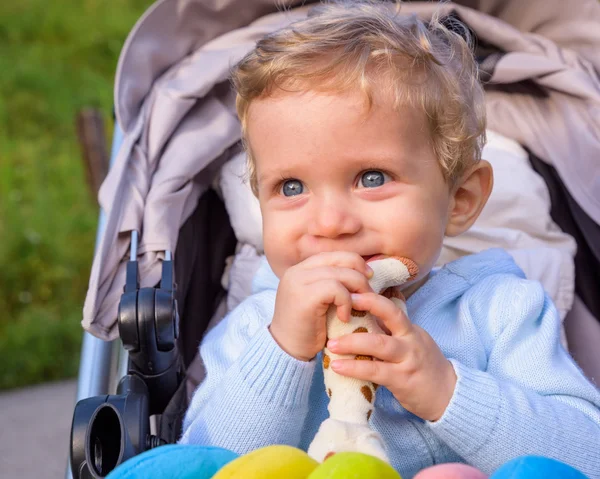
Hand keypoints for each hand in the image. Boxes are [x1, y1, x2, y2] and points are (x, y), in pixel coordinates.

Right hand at [269, 252, 373, 361]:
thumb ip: (332, 283)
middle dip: (361, 275)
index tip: (368, 278)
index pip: (334, 254)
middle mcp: (297, 271)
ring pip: (341, 273)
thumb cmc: (308, 328)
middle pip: (341, 259)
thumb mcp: (320, 300)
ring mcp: (299, 282)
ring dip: (357, 290)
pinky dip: (347, 303)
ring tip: (359, 306)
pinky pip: (337, 289)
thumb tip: (365, 272)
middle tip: (368, 294)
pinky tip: (345, 317)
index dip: (355, 263)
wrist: (286, 351)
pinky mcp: (305, 296)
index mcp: (301, 269)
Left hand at [327, 292, 456, 420]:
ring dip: (352, 343)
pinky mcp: (402, 380)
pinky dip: (355, 368)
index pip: (391, 307)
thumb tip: (360, 319)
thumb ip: (389, 332)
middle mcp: (411, 340)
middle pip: (390, 316)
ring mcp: (408, 359)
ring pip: (380, 344)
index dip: (371, 298)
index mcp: (410, 330)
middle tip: (339, 305)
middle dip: (364, 307)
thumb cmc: (423, 367)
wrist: (449, 396)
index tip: (349, 293)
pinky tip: (338, 367)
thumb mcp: (410, 344)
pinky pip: (375, 371)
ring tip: (331, 344)